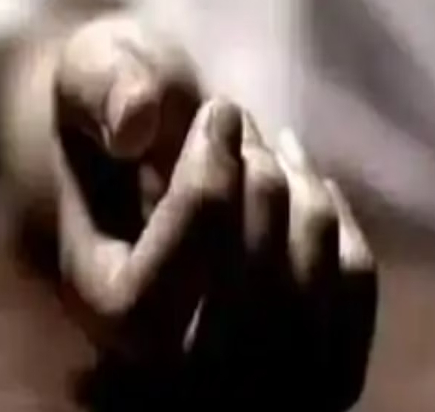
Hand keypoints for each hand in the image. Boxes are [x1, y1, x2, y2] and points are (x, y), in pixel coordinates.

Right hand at [53, 13, 377, 410]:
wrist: (134, 153)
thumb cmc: (111, 113)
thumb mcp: (87, 75)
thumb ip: (99, 88)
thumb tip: (136, 123)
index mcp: (101, 305)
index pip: (165, 277)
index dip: (207, 184)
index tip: (220, 110)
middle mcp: (161, 359)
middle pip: (246, 296)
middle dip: (259, 186)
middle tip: (241, 124)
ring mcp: (233, 358)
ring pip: (304, 298)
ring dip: (301, 198)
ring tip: (267, 147)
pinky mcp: (287, 340)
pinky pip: (346, 299)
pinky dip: (338, 228)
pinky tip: (303, 183)